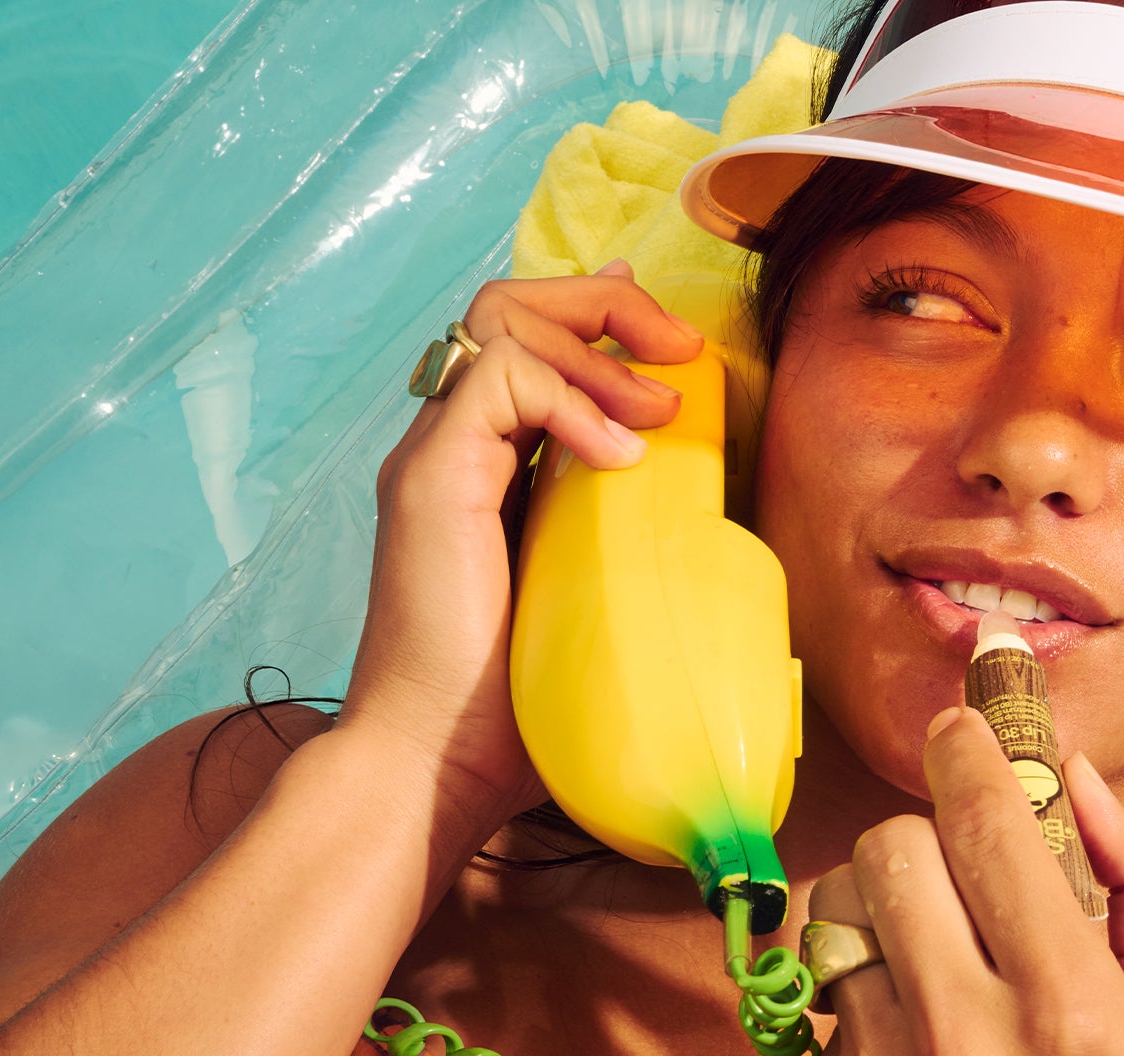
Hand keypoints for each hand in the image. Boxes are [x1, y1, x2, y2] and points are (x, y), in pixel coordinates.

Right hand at [338, 260, 702, 822]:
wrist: (435, 764)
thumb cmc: (516, 708)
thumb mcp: (596, 593)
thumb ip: (629, 534)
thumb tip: (695, 503)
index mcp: (483, 464)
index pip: (530, 340)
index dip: (601, 317)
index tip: (674, 345)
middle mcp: (450, 446)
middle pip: (511, 304)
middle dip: (606, 304)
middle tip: (679, 351)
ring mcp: (432, 456)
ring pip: (500, 318)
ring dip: (596, 346)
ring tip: (659, 411)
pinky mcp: (429, 476)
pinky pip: (500, 378)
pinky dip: (572, 398)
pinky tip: (620, 458)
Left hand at [812, 708, 1123, 1054]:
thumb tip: (1076, 779)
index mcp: (1070, 1009)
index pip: (986, 824)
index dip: (968, 749)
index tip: (965, 722)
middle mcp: (969, 1036)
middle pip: (894, 851)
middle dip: (929, 837)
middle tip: (969, 869)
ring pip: (839, 913)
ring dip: (883, 908)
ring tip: (940, 949)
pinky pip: (821, 988)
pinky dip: (858, 978)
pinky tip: (912, 1011)